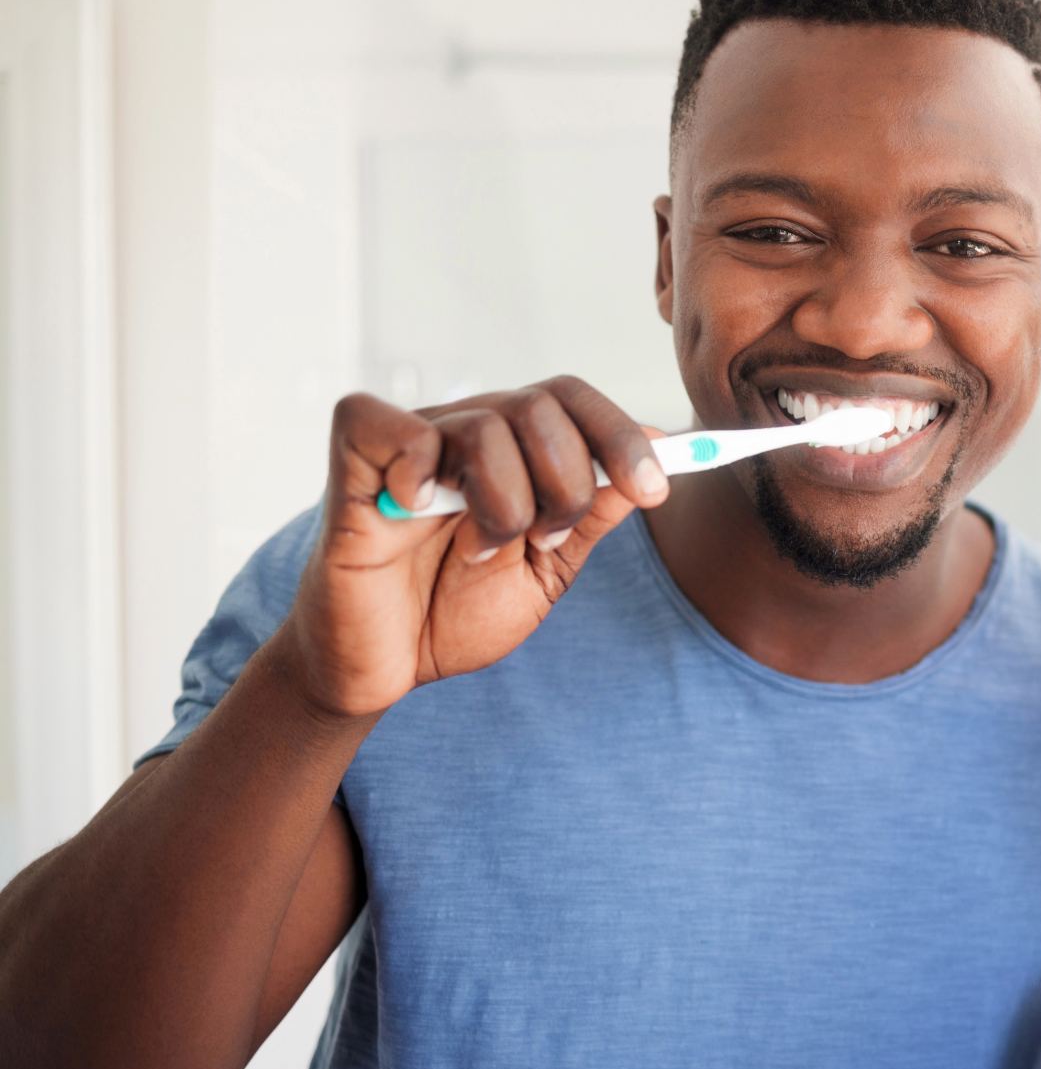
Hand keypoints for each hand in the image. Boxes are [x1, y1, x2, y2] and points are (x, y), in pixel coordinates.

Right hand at [279, 377, 669, 719]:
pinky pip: (392, 425)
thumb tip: (660, 445)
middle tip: (544, 540)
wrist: (385, 667)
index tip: (656, 491)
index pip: (574, 401)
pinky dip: (417, 468)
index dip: (622, 437)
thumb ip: (595, 512)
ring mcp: (411, 444)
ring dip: (503, 505)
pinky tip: (416, 511)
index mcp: (513, 451)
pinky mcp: (353, 461)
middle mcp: (464, 433)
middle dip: (567, 484)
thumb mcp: (546, 569)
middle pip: (542, 405)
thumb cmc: (453, 613)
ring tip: (478, 550)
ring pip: (486, 426)